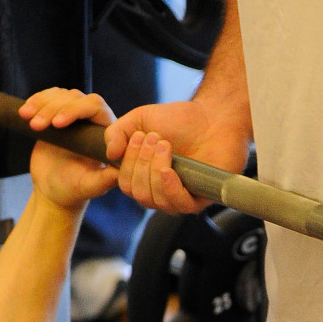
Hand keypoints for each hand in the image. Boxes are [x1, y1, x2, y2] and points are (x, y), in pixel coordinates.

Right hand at [21, 88, 118, 210]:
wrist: (52, 190)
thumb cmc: (74, 190)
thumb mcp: (89, 187)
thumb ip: (105, 179)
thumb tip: (121, 171)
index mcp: (106, 133)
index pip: (95, 106)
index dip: (76, 110)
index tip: (56, 124)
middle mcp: (93, 120)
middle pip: (75, 97)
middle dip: (53, 108)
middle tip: (36, 126)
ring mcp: (75, 115)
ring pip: (60, 95)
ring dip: (42, 103)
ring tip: (26, 118)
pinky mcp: (57, 113)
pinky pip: (48, 97)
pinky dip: (35, 101)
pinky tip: (23, 112)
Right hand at [103, 97, 250, 212]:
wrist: (213, 116)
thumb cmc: (179, 118)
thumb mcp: (139, 119)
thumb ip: (117, 132)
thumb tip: (109, 154)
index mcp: (145, 176)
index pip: (126, 184)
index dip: (128, 163)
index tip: (140, 136)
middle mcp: (161, 189)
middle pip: (139, 193)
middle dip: (142, 164)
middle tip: (156, 139)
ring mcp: (181, 195)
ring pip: (156, 199)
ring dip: (155, 170)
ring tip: (166, 146)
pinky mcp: (201, 197)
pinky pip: (179, 205)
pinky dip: (169, 188)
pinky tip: (168, 170)